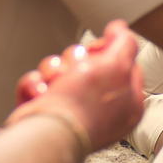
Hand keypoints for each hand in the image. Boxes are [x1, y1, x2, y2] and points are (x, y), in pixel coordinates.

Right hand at [7, 20, 144, 151]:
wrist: (47, 135)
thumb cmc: (85, 103)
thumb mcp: (117, 65)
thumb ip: (125, 42)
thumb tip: (119, 27)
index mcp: (127, 100)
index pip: (122, 62)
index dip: (109, 50)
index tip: (98, 51)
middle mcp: (101, 106)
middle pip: (88, 61)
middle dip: (77, 60)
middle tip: (76, 71)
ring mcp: (70, 109)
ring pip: (60, 68)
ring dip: (54, 70)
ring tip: (54, 84)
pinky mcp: (43, 111)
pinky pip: (37, 83)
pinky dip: (34, 85)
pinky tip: (39, 94)